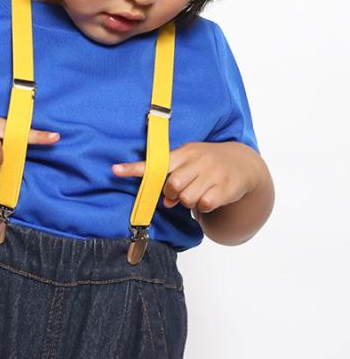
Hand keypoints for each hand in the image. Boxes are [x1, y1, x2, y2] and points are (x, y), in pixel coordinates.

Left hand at [112, 141, 264, 214]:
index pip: (156, 162)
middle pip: (172, 185)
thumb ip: (173, 178)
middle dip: (172, 194)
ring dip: (188, 201)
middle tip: (180, 191)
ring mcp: (213, 173)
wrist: (243, 163)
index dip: (134, 168)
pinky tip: (210, 196)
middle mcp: (199, 160)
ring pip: (187, 198)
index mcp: (185, 152)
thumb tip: (167, 201)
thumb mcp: (189, 162)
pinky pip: (204, 205)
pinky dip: (204, 206)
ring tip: (198, 191)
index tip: (115, 170)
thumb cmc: (207, 163)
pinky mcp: (225, 187)